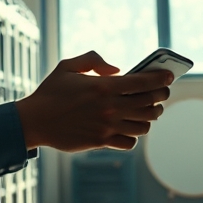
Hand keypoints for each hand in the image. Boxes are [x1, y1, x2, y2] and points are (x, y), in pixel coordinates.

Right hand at [15, 51, 173, 151]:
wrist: (34, 121)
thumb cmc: (51, 92)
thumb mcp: (68, 66)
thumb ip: (93, 60)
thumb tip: (116, 69)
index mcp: (104, 86)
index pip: (144, 82)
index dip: (161, 79)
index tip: (168, 76)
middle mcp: (109, 107)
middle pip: (150, 104)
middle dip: (161, 97)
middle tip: (161, 93)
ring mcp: (107, 127)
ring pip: (144, 124)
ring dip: (150, 116)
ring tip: (148, 111)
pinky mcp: (101, 142)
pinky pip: (130, 141)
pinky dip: (133, 134)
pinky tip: (128, 127)